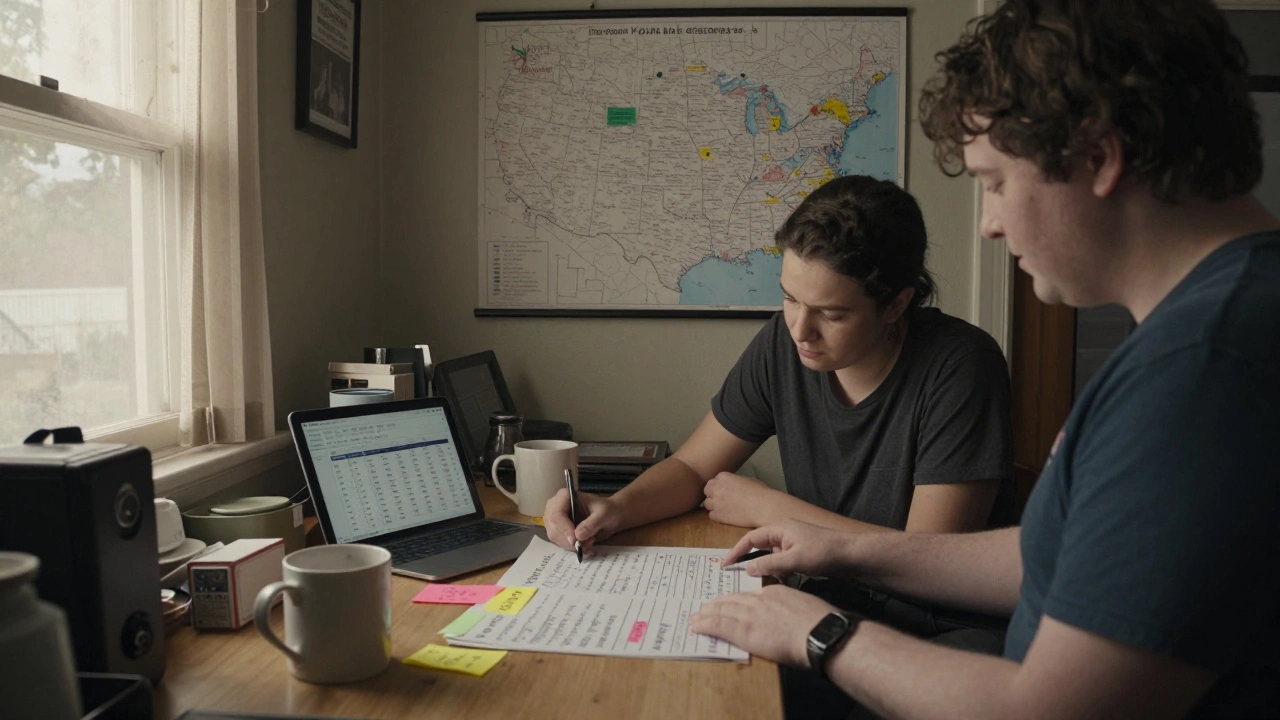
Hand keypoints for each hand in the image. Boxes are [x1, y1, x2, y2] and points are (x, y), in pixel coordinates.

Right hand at [542, 488, 621, 553]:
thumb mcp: (604, 514)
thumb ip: (592, 523)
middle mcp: (556, 507)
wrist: (611, 516)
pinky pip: (559, 543)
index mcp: (565, 496)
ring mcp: (556, 520)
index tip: (575, 540)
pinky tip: (585, 546)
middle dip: (569, 540)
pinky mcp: (559, 531)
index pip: (556, 514)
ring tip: (589, 543)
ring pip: (555, 537)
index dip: (564, 528)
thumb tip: (578, 536)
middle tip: (587, 544)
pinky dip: (571, 548)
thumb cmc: (608, 510)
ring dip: (571, 545)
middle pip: (553, 527)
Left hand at [690, 585, 836, 667]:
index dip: (736, 600)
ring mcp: (750, 615)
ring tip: (696, 617)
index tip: (729, 603)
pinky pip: (719, 626)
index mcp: (774, 593)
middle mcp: (759, 600)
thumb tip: (790, 619)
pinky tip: (696, 626)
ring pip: (722, 611)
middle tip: (705, 607)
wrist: (821, 633)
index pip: (749, 596)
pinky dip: (705, 625)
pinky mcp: (745, 631)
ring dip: (706, 614)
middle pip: (732, 601)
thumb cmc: (821, 624)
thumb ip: (791, 608)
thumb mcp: (804, 606)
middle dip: (717, 605)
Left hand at [703, 472, 785, 527]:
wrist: (763, 507)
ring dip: (714, 506)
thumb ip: (734, 482)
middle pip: (707, 491)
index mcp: (723, 477)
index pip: (714, 481)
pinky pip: (711, 516)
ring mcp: (715, 502)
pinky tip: (726, 517)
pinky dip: (717, 516)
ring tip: (724, 509)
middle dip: (713, 494)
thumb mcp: (746, 480)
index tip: (725, 491)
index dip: (719, 487)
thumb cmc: (760, 492)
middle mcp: (716, 488)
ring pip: (707, 504)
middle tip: (722, 500)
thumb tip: (733, 486)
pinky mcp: (717, 516)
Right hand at [722, 520, 858, 578]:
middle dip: (750, 562)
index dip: (736, 551)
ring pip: (771, 557)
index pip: (750, 538)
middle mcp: (784, 534)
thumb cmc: (823, 553)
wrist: (851, 554)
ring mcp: (793, 544)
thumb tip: (748, 569)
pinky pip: (782, 562)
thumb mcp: (794, 560)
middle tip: (738, 576)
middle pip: (759, 547)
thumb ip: (769, 564)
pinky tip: (783, 582)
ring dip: (767, 569)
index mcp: (779, 529)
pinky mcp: (801, 553)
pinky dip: (779, 572)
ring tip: (763, 584)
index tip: (724, 564)